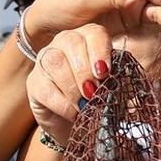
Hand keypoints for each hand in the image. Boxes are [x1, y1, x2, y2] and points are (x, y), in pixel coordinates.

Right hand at [27, 24, 116, 149]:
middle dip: (85, 71)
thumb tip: (126, 79)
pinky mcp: (34, 82)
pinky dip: (62, 103)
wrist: (81, 127)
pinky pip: (45, 87)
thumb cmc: (101, 101)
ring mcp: (46, 60)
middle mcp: (65, 42)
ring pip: (55, 62)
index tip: (105, 73)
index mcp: (89, 39)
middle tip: (94, 93)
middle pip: (71, 43)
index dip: (100, 51)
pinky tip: (73, 113)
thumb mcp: (116, 88)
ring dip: (72, 87)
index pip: (94, 33)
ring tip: (85, 106)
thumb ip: (120, 79)